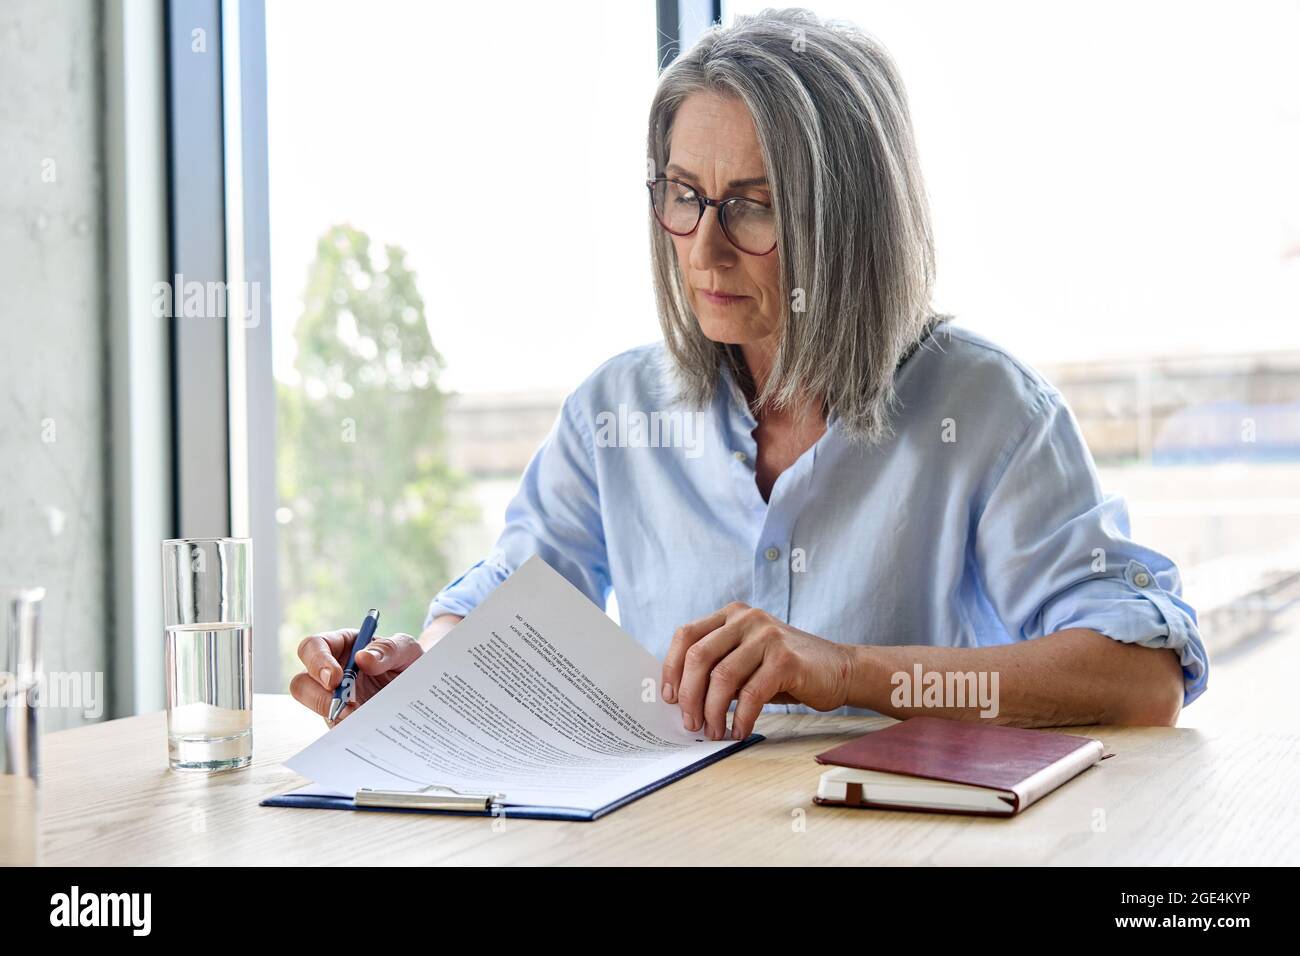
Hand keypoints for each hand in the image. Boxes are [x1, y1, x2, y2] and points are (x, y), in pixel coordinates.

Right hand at [291, 628, 423, 725]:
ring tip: (357, 717)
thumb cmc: (407, 662)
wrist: (419, 689)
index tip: (335, 678)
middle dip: (318, 695)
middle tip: (344, 705)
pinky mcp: (339, 719)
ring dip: (330, 713)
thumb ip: (388, 649)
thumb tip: (363, 658)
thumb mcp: (407, 649)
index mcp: (341, 645)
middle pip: (301, 681)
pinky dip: (343, 730)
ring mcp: (332, 697)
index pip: (313, 647)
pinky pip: (330, 727)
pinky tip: (362, 729)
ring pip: (312, 706)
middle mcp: (330, 671)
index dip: (317, 661)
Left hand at [661, 603, 854, 741]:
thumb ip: (719, 665)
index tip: (669, 699)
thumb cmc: (786, 670)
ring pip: (722, 677)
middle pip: (699, 656)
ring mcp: (767, 636)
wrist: (840, 669)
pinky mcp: (786, 659)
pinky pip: (751, 693)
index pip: (686, 635)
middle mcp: (746, 619)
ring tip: (714, 732)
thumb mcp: (747, 657)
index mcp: (731, 615)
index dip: (671, 668)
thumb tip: (680, 698)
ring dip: (713, 712)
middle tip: (690, 723)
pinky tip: (739, 731)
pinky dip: (740, 717)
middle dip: (689, 695)